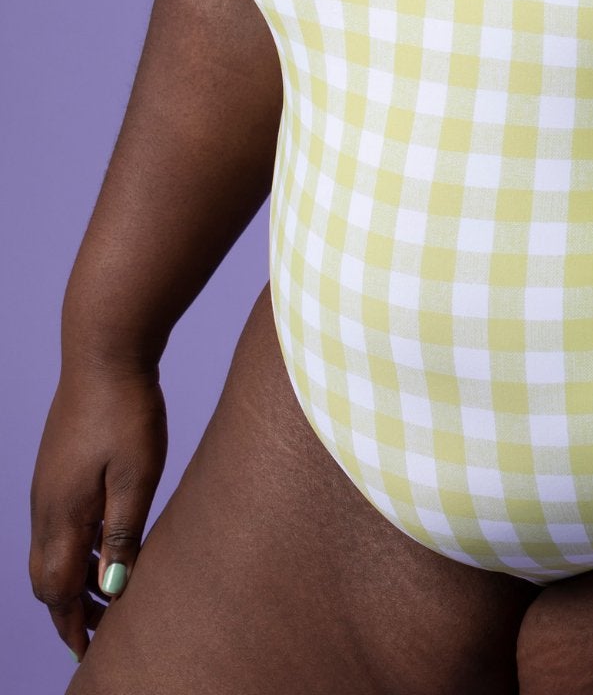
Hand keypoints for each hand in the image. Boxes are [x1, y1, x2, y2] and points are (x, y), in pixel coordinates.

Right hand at [29, 359, 167, 664]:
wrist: (104, 351)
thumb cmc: (127, 410)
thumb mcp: (137, 475)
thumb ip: (123, 532)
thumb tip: (111, 587)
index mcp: (63, 513)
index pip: (57, 589)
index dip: (71, 624)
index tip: (88, 651)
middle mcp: (45, 505)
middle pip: (46, 577)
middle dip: (68, 609)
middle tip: (101, 629)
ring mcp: (47, 484)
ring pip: (49, 551)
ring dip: (72, 578)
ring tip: (108, 592)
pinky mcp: (56, 466)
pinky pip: (56, 524)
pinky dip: (73, 548)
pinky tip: (103, 542)